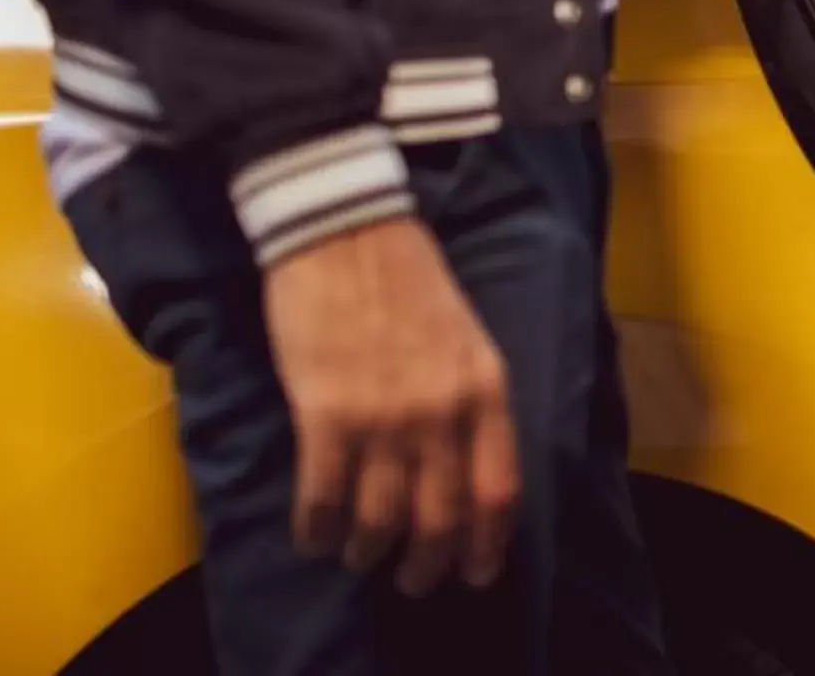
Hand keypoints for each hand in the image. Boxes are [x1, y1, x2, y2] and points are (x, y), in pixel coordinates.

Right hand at [264, 216, 517, 596]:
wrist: (348, 231)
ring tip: (358, 556)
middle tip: (413, 581)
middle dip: (427, 566)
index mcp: (486, 390)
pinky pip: (322, 499)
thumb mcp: (469, 341)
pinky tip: (315, 536)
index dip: (487, 545)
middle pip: (441, 521)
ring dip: (368, 552)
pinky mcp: (324, 415)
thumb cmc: (409, 282)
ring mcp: (383, 417)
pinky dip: (317, 531)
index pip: (499, 492)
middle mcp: (442, 413)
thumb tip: (466, 472)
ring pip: (380, 522)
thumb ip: (472, 404)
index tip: (476, 573)